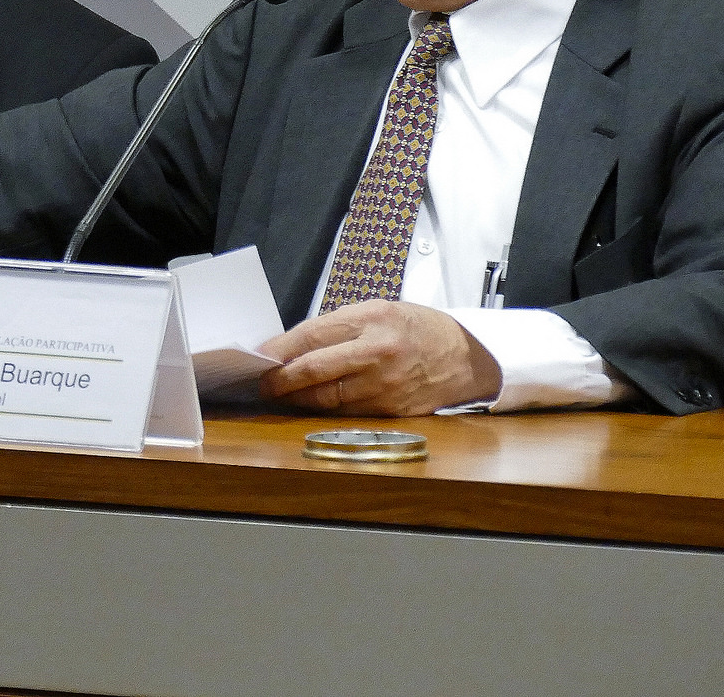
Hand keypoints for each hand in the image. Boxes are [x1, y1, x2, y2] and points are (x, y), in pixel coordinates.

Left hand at [257, 299, 501, 415]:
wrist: (466, 356)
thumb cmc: (415, 328)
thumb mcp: (377, 310)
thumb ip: (337, 328)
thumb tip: (292, 347)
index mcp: (371, 319)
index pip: (311, 336)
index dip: (279, 349)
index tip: (257, 357)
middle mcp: (377, 352)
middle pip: (314, 370)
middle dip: (280, 380)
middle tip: (261, 383)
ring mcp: (385, 385)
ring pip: (327, 398)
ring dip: (296, 398)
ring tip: (279, 394)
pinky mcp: (391, 410)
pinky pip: (346, 412)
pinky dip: (323, 409)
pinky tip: (309, 404)